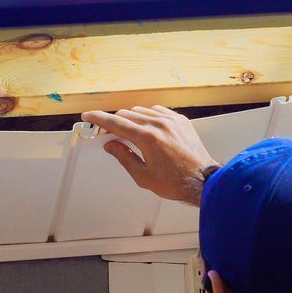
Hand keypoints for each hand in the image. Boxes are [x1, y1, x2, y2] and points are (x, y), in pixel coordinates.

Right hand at [82, 105, 218, 205]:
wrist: (203, 180)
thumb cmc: (177, 182)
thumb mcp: (143, 176)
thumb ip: (124, 157)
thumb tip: (111, 145)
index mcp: (148, 138)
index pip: (116, 123)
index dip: (99, 119)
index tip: (88, 116)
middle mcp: (159, 124)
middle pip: (126, 115)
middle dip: (113, 122)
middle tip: (106, 133)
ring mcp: (171, 120)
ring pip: (141, 111)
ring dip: (129, 119)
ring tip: (126, 133)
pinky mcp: (180, 120)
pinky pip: (157, 111)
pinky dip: (147, 116)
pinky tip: (145, 126)